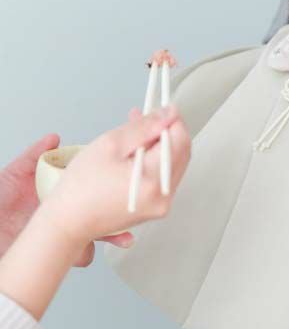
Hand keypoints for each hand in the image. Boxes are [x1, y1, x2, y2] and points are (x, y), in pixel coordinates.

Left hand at [0, 135, 128, 267]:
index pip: (89, 187)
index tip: (118, 182)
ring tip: (120, 236)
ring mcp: (64, 234)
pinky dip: (85, 254)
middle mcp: (65, 214)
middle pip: (100, 210)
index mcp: (57, 194)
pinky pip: (82, 255)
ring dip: (112, 235)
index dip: (106, 185)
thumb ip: (32, 157)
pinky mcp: (60, 254)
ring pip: (97, 233)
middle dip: (118, 212)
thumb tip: (53, 139)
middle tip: (127, 210)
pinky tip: (83, 251)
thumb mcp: (11, 176)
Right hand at [42, 105, 190, 251]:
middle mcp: (164, 196)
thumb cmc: (82, 186)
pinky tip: (137, 151)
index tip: (164, 107)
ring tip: (137, 131)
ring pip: (172, 165)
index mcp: (154, 180)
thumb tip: (169, 113)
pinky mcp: (155, 208)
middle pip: (180, 154)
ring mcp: (161, 205)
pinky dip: (154, 161)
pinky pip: (163, 177)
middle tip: (147, 116)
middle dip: (166, 131)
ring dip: (160, 145)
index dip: (174, 120)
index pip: (180, 141)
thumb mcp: (111, 145)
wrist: (69, 222)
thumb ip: (144, 127)